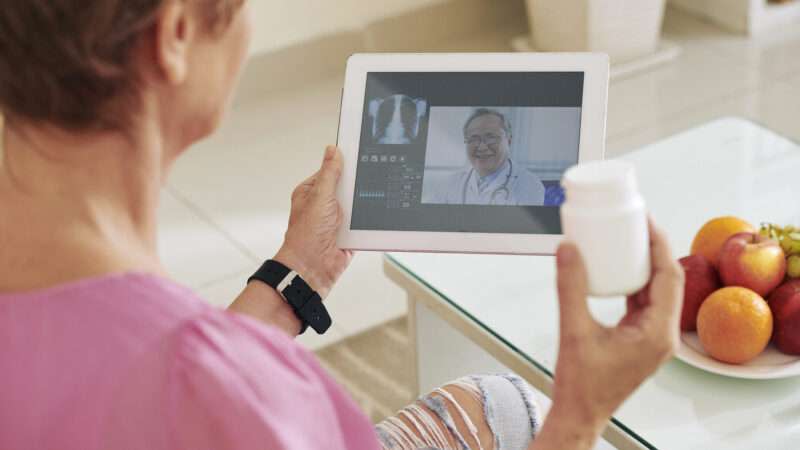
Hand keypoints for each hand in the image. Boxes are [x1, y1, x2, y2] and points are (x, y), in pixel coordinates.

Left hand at [274, 146, 352, 297]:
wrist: (312, 270)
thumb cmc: (306, 236)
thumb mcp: (319, 197)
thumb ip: (329, 173)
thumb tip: (333, 151)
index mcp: (312, 192)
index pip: (331, 171)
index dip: (345, 165)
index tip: (360, 157)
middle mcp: (323, 205)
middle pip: (348, 188)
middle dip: (357, 189)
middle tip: (365, 185)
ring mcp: (336, 221)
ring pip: (358, 206)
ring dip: (362, 208)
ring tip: (363, 208)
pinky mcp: (348, 235)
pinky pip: (363, 224)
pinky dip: (367, 224)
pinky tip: (369, 221)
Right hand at [537, 221, 683, 448]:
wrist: (579, 414)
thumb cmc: (581, 385)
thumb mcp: (574, 330)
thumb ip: (570, 287)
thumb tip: (569, 250)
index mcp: (658, 332)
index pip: (669, 276)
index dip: (659, 244)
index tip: (645, 221)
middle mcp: (662, 334)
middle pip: (666, 279)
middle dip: (653, 249)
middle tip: (635, 225)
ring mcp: (652, 337)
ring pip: (656, 290)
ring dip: (643, 265)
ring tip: (626, 241)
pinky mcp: (639, 339)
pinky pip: (643, 302)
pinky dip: (633, 282)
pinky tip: (617, 269)